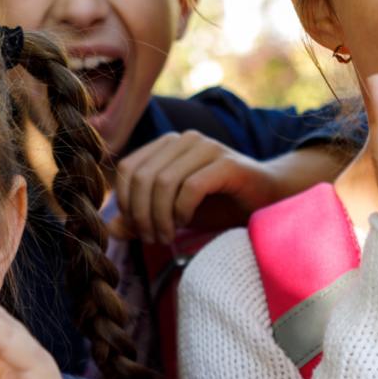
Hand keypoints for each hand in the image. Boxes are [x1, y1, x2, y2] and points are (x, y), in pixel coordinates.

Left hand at [110, 131, 352, 243]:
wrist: (267, 200)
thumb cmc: (218, 205)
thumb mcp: (172, 215)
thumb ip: (141, 220)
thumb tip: (110, 231)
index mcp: (167, 145)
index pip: (127, 168)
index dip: (124, 201)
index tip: (137, 228)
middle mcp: (184, 140)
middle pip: (142, 177)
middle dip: (141, 214)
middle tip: (152, 238)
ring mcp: (207, 148)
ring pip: (163, 182)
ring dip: (160, 217)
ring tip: (167, 236)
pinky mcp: (227, 163)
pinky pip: (191, 187)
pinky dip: (182, 210)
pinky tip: (187, 223)